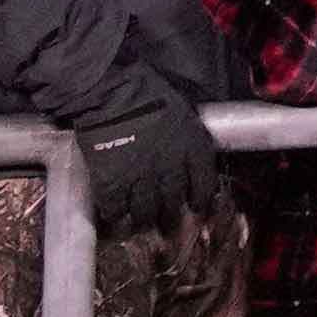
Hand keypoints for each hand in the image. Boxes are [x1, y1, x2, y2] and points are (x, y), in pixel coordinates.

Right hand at [74, 90, 223, 230]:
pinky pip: (115, 209)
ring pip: (145, 213)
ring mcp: (141, 178)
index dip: (201, 200)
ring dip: (143, 221)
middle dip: (171, 218)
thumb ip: (186, 138)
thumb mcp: (181, 111)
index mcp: (192, 146)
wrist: (112, 90)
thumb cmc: (147, 91)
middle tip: (166, 226)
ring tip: (139, 224)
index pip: (204, 183)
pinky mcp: (112, 182)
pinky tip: (114, 215)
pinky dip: (114, 215)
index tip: (197, 208)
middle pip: (174, 203)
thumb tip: (185, 157)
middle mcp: (171, 167)